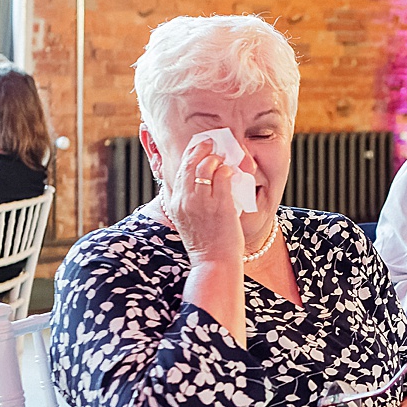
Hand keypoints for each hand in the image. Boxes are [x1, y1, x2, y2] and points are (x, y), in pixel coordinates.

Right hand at [159, 138, 243, 266]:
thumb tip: (199, 180)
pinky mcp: (220, 204)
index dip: (188, 155)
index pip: (178, 171)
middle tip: (210, 143)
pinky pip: (223, 176)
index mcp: (175, 204)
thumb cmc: (204, 243)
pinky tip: (231, 172)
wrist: (213, 263)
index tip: (196, 147)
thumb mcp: (187, 221)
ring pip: (206, 166)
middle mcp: (185, 200)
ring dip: (215, 158)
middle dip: (200, 149)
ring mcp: (202, 202)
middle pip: (189, 164)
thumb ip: (188, 201)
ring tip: (222, 158)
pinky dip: (227, 170)